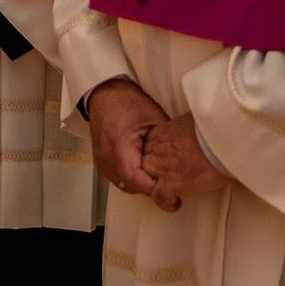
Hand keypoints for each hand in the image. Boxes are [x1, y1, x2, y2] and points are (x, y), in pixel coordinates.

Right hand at [87, 78, 167, 196]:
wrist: (104, 93)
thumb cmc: (126, 101)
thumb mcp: (154, 116)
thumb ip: (166, 140)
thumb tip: (185, 157)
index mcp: (119, 146)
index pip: (136, 180)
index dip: (155, 189)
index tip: (172, 192)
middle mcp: (106, 156)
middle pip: (130, 186)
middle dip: (149, 187)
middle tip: (168, 184)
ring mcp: (101, 159)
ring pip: (122, 184)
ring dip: (139, 183)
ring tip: (155, 176)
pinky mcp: (100, 159)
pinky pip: (115, 176)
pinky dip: (129, 177)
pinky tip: (141, 169)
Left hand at [140, 113, 228, 211]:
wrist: (222, 140)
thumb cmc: (213, 129)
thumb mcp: (192, 122)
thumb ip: (183, 128)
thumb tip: (190, 131)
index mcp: (161, 132)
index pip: (148, 146)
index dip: (157, 155)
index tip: (167, 160)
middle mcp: (157, 149)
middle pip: (145, 162)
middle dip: (155, 170)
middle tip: (170, 176)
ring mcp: (162, 167)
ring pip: (147, 180)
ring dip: (158, 186)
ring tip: (172, 191)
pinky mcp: (171, 183)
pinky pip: (159, 197)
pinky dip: (167, 203)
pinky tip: (175, 203)